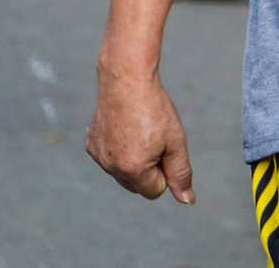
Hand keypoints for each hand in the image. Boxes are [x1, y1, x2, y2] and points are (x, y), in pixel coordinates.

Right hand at [86, 70, 195, 203]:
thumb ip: (180, 173)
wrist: (126, 79)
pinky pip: (110, 158)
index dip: (166, 169)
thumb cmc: (155, 109)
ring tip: (138, 128)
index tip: (164, 145)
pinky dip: (119, 148)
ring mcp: (98, 157)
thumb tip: (187, 200)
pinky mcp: (91, 145)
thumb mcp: (175, 141)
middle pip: (138, 185)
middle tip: (153, 137)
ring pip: (123, 172)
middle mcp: (110, 168)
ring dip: (134, 158)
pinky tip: (123, 125)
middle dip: (149, 168)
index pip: (156, 190)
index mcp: (133, 170)